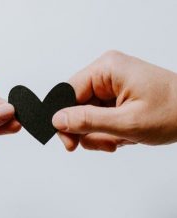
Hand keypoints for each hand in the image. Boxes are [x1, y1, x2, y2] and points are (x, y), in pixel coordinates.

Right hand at [53, 51, 176, 151]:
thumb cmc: (174, 111)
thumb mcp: (127, 122)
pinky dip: (107, 131)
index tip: (69, 143)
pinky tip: (123, 135)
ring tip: (120, 139)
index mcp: (106, 69)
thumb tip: (57, 120)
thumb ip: (88, 121)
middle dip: (88, 130)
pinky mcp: (116, 97)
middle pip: (76, 106)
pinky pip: (99, 117)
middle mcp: (106, 73)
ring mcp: (111, 86)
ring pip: (87, 115)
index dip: (64, 119)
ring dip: (100, 133)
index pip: (68, 92)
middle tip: (105, 143)